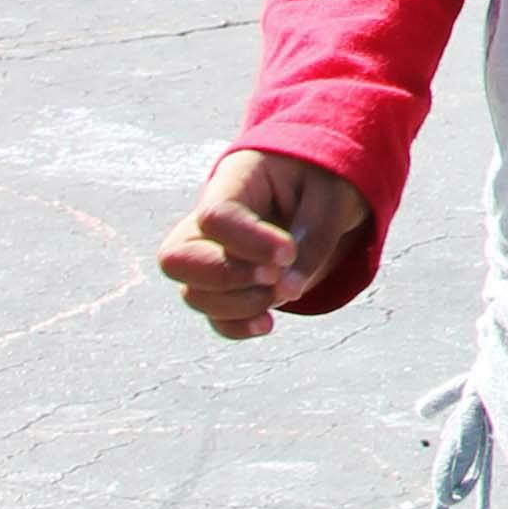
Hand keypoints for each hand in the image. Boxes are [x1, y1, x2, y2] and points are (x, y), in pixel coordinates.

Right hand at [159, 145, 372, 338]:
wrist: (319, 189)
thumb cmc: (323, 184)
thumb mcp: (331, 200)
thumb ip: (313, 240)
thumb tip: (286, 292)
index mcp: (234, 181)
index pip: (215, 216)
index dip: (247, 242)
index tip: (287, 253)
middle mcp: (207, 221)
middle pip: (176, 258)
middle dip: (225, 276)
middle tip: (274, 275)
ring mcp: (209, 255)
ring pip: (192, 293)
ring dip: (240, 304)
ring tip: (285, 291)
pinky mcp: (224, 285)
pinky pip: (212, 316)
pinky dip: (237, 327)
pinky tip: (268, 323)